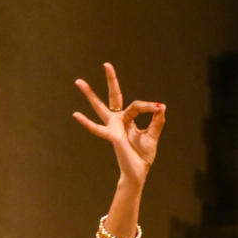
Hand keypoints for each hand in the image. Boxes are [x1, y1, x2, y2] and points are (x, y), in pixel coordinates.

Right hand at [73, 62, 164, 183]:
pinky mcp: (112, 136)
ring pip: (100, 107)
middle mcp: (118, 120)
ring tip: (78, 81)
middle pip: (114, 96)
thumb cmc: (142, 155)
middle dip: (111, 81)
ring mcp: (113, 127)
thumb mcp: (153, 136)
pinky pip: (98, 129)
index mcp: (128, 119)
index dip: (149, 106)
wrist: (138, 172)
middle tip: (106, 64)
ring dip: (90, 95)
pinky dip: (87, 123)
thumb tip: (161, 107)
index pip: (137, 106)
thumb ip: (157, 121)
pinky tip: (76, 114)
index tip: (159, 108)